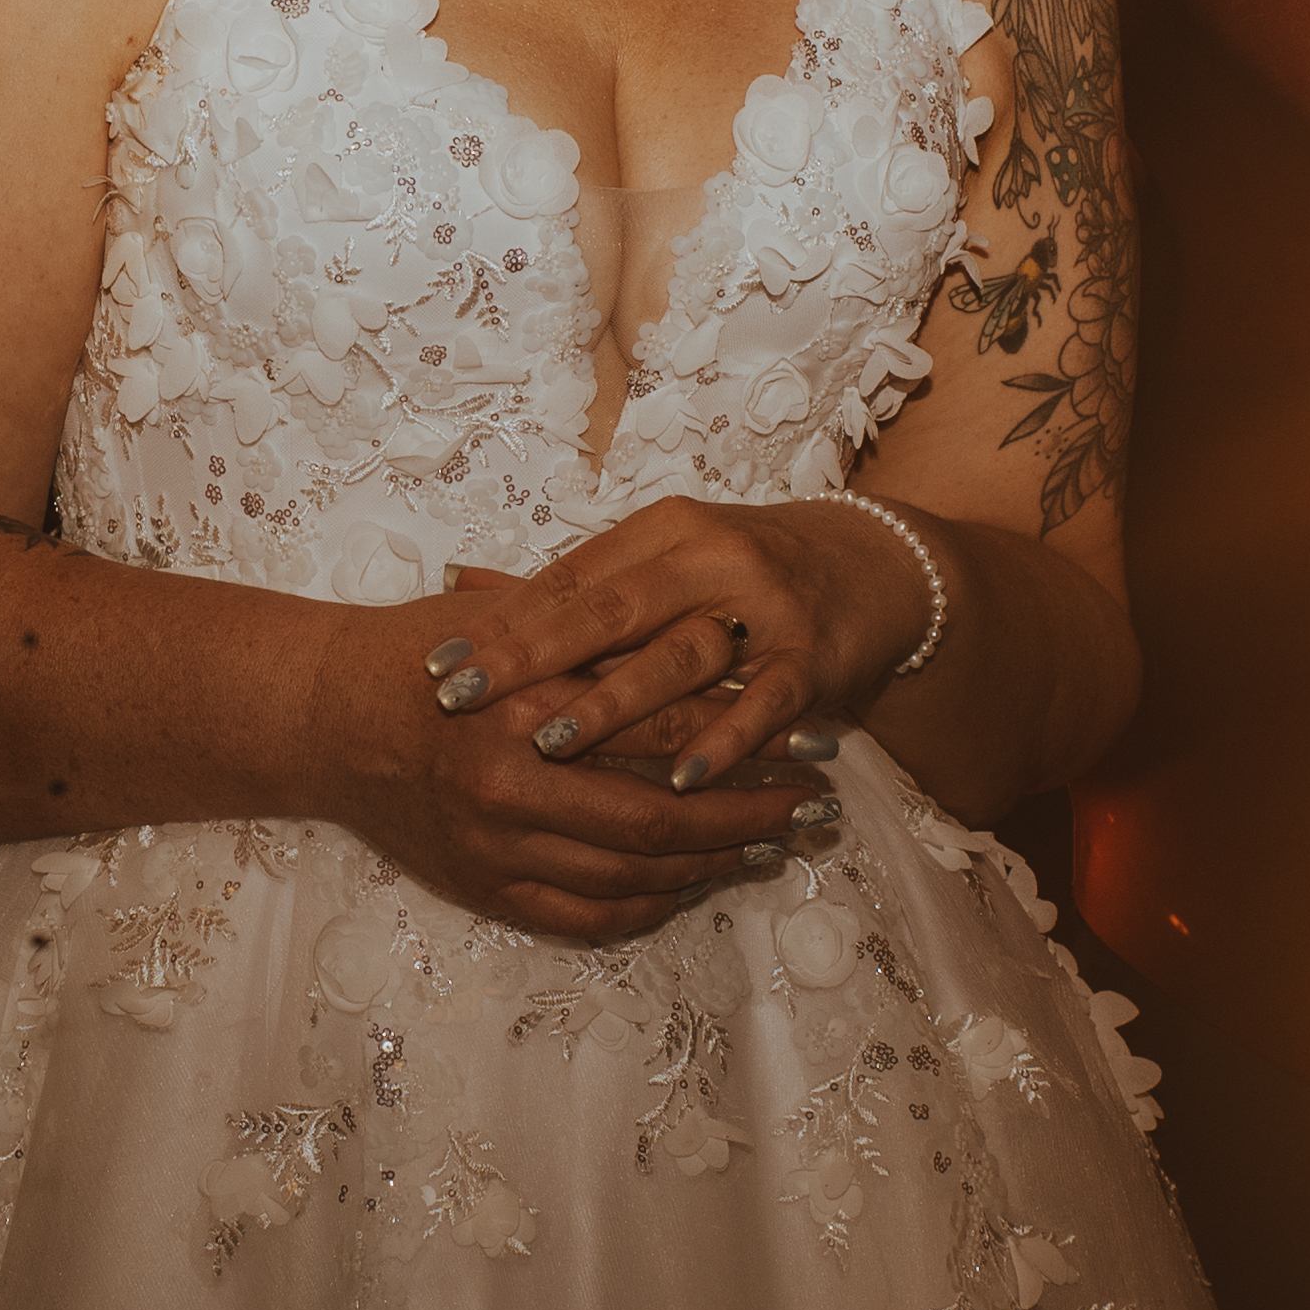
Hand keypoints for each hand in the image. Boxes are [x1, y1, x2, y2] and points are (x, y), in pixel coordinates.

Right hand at [302, 580, 811, 945]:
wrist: (320, 719)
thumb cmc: (417, 654)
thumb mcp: (508, 621)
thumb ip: (600, 633)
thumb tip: (715, 628)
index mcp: (529, 706)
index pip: (667, 726)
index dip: (752, 735)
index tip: (815, 736)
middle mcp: (513, 786)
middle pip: (665, 817)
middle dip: (753, 814)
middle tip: (815, 806)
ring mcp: (497, 847)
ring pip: (633, 875)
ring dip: (714, 865)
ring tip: (773, 847)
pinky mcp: (482, 888)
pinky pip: (586, 915)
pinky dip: (650, 907)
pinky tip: (693, 886)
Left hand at [472, 498, 907, 798]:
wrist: (874, 564)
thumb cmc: (744, 574)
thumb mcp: (660, 561)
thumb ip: (570, 584)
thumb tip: (459, 585)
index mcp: (662, 531)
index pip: (568, 579)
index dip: (500, 623)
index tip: (436, 664)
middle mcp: (710, 557)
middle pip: (610, 610)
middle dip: (532, 658)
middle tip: (465, 699)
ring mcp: (766, 605)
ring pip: (681, 655)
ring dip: (615, 703)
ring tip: (550, 740)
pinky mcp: (815, 654)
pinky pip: (766, 700)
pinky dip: (725, 739)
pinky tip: (681, 779)